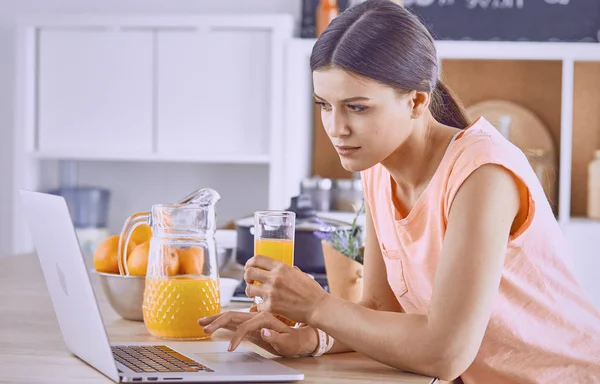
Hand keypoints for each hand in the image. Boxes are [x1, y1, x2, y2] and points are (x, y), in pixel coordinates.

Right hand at [198, 311, 316, 356]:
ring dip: (215, 319)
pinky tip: (212, 322)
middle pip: (233, 315)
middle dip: (217, 321)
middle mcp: (257, 315)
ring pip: (231, 316)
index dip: (237, 337)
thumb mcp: (288, 342)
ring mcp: (252, 318)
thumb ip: (276, 337)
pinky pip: (233, 321)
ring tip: (201, 322)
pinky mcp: (250, 323)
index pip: (246, 326)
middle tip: (204, 328)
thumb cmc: (294, 340)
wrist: (300, 335)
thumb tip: (264, 332)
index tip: (230, 349)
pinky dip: (221, 321)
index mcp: (265, 318)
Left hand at [244, 255, 328, 323]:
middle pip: (249, 273)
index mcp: (281, 267)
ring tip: (256, 294)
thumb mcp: (300, 274)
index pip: (257, 259)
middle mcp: (274, 278)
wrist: (317, 307)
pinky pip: (257, 305)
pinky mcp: (271, 307)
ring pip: (249, 290)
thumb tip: (283, 269)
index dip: (250, 262)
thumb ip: (288, 270)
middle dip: (247, 277)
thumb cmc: (312, 291)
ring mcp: (271, 293)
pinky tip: (266, 306)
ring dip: (251, 292)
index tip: (249, 267)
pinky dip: (260, 306)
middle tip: (251, 281)